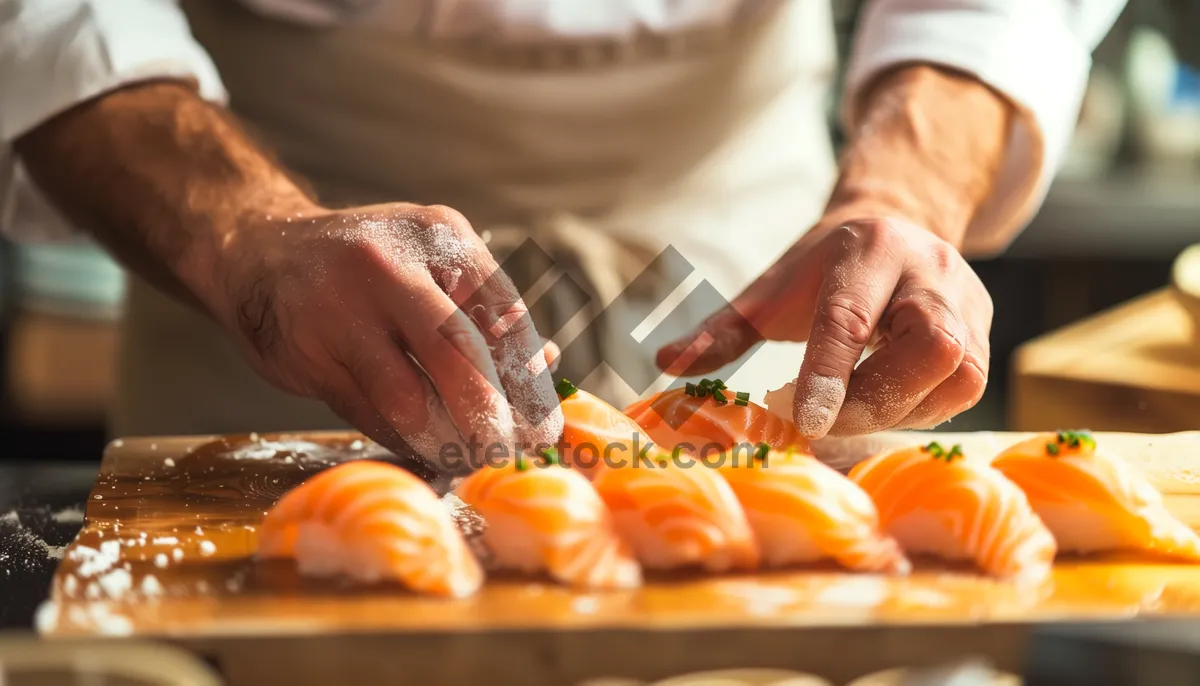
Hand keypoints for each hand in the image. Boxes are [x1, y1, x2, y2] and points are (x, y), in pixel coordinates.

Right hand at [213, 202, 563, 466]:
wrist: (259, 251)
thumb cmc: (368, 267)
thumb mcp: (432, 262)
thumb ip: (485, 312)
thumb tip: (548, 368)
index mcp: (440, 236)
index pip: (503, 317)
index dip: (528, 383)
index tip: (542, 429)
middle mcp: (390, 267)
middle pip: (457, 354)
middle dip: (490, 417)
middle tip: (507, 453)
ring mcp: (341, 311)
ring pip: (407, 399)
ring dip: (445, 441)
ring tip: (467, 460)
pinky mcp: (306, 354)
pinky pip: (368, 415)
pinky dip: (403, 440)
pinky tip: (422, 449)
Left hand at [657, 215, 991, 438]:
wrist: (889, 230)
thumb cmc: (817, 272)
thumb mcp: (768, 292)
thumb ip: (721, 329)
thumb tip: (664, 361)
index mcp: (868, 250)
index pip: (850, 318)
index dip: (828, 373)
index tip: (804, 420)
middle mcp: (930, 269)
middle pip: (929, 346)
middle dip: (876, 397)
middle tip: (827, 420)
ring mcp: (968, 300)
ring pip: (960, 372)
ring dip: (903, 409)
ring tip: (854, 411)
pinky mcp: (986, 331)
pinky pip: (968, 387)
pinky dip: (923, 410)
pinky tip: (886, 405)